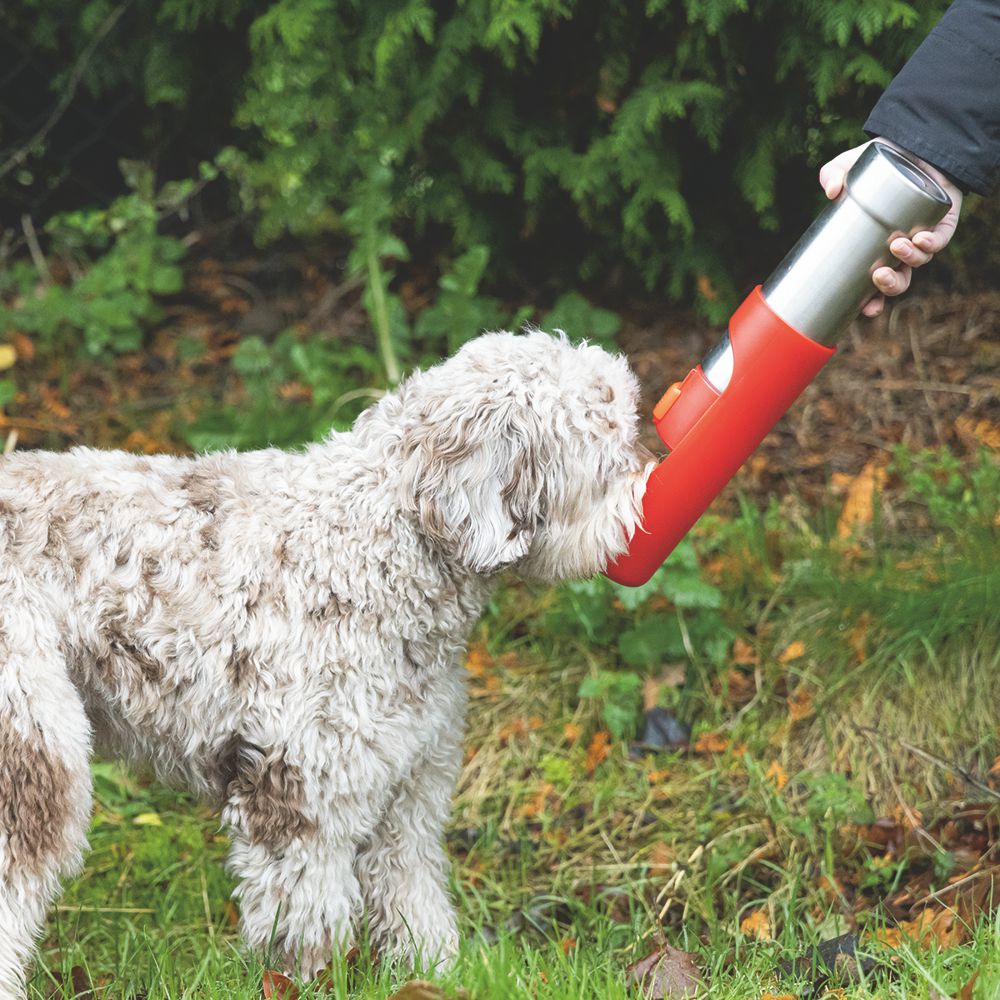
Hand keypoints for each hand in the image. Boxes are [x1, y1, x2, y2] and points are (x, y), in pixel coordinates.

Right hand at [818, 139, 962, 316]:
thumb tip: (833, 191)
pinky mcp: (943, 222)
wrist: (911, 142)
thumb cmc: (877, 164)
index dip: (872, 301)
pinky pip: (940, 240)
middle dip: (891, 286)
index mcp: (875, 250)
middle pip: (900, 281)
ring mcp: (922, 237)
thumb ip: (832, 175)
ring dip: (909, 260)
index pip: (874, 285)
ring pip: (919, 261)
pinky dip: (931, 244)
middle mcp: (900, 249)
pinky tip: (919, 239)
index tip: (866, 309)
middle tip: (878, 276)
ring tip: (897, 246)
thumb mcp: (845, 167)